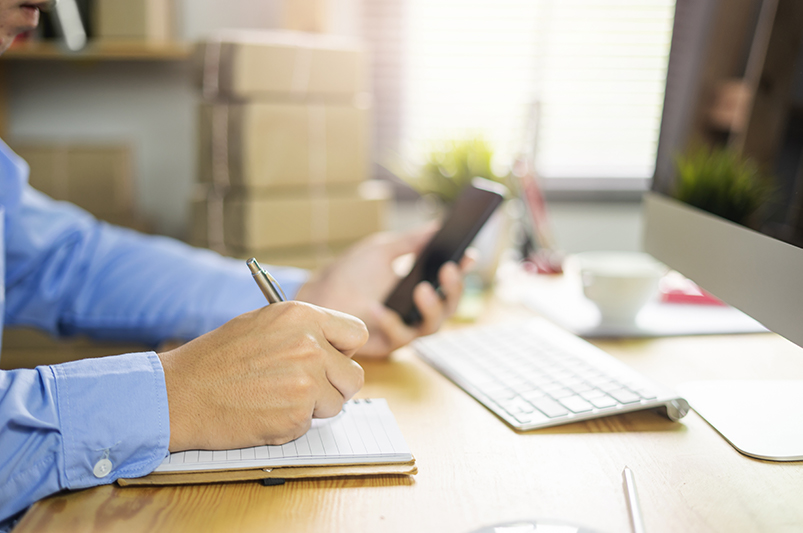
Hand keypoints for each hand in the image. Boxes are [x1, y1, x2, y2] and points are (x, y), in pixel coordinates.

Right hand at [158, 301, 366, 451]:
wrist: (179, 394)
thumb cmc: (215, 359)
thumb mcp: (261, 323)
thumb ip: (302, 330)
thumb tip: (333, 345)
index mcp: (302, 316)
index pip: (356, 333)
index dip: (344, 350)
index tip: (331, 359)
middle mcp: (311, 345)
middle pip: (354, 374)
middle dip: (334, 384)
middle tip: (304, 387)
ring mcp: (307, 381)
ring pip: (337, 402)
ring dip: (314, 407)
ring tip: (276, 398)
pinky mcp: (297, 414)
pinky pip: (312, 423)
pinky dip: (292, 424)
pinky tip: (264, 412)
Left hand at [296, 226, 471, 357]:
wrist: (319, 296)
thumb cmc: (349, 273)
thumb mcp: (382, 250)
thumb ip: (411, 240)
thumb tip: (438, 225)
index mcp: (420, 284)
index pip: (449, 279)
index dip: (462, 268)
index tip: (468, 254)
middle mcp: (417, 309)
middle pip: (450, 305)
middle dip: (454, 288)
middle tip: (447, 269)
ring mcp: (405, 328)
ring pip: (433, 326)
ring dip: (431, 307)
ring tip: (421, 289)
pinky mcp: (388, 345)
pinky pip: (400, 338)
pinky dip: (391, 322)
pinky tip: (379, 308)